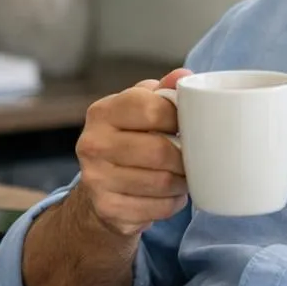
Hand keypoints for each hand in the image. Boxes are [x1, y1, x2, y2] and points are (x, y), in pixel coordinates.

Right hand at [73, 68, 192, 236]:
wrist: (99, 189)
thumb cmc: (128, 140)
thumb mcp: (140, 109)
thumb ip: (163, 92)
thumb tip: (184, 76)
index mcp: (102, 112)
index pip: (151, 109)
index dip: (179, 118)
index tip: (189, 125)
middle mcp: (92, 143)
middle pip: (159, 151)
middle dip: (185, 157)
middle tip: (194, 158)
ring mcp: (96, 179)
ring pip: (161, 182)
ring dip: (182, 182)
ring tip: (184, 176)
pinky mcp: (107, 208)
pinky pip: (157, 207)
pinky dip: (173, 203)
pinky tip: (171, 195)